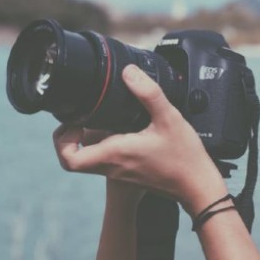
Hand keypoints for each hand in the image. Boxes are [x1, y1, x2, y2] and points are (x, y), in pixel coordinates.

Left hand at [52, 65, 227, 214]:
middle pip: (74, 160)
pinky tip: (124, 130)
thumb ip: (148, 93)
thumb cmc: (184, 157)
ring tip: (103, 119)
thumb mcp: (169, 118)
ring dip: (89, 141)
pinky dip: (105, 146)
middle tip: (82, 118)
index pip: (69, 159)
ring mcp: (120, 173)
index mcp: (115, 154)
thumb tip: (128, 72)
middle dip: (71, 138)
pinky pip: (107, 161)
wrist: (197, 186)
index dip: (62, 140)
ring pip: (90, 160)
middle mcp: (113, 167)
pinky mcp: (130, 174)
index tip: (74, 122)